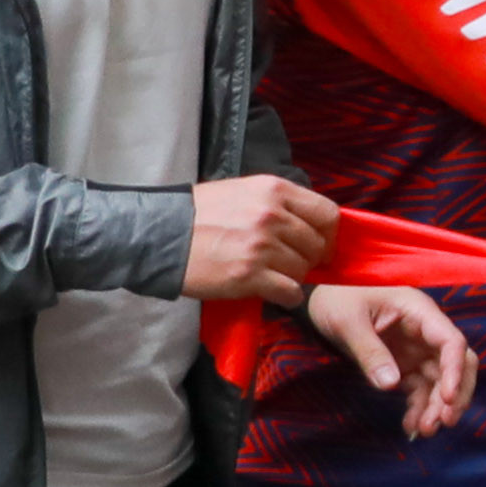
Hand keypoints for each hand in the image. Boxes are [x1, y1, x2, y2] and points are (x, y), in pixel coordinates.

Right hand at [182, 174, 338, 306]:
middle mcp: (272, 216)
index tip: (320, 244)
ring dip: (292, 276)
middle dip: (308, 257)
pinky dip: (286, 296)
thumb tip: (312, 225)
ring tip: (271, 274)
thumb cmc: (198, 213)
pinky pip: (289, 292)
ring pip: (303, 270)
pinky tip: (272, 292)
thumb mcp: (242, 192)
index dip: (328, 233)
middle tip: (290, 262)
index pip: (327, 213)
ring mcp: (261, 246)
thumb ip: (278, 204)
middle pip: (317, 245)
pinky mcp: (249, 275)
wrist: (157, 235)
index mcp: (273, 190)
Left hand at [297, 283, 477, 439]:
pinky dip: (419, 408)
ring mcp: (417, 350)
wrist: (319, 302)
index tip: (448, 399)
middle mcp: (426, 332)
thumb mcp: (348, 323)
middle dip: (455, 393)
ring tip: (423, 431)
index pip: (451, 342)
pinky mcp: (406, 366)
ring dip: (437, 407)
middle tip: (445, 422)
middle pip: (457, 364)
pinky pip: (420, 389)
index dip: (455, 370)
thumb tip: (391, 385)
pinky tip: (410, 425)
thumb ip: (370, 352)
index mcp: (419, 312)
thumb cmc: (336, 300)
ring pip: (441, 381)